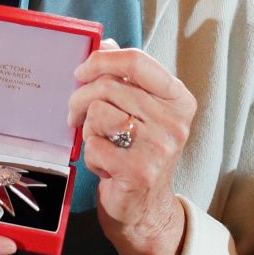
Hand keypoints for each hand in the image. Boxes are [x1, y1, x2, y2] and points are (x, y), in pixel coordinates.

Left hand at [69, 38, 195, 254]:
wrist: (146, 211)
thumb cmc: (139, 154)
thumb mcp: (140, 111)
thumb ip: (126, 77)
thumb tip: (105, 43)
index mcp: (179, 100)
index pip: (137, 61)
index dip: (102, 60)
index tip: (81, 71)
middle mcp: (175, 122)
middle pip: (108, 86)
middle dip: (80, 99)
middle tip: (74, 114)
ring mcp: (159, 147)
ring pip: (97, 114)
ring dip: (89, 131)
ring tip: (102, 144)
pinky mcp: (138, 171)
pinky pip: (93, 145)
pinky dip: (90, 155)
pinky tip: (105, 165)